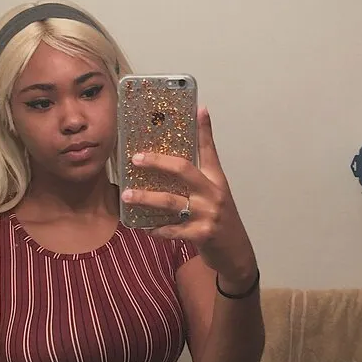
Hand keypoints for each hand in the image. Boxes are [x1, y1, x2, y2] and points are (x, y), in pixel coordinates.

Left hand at [121, 106, 257, 288]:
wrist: (236, 253)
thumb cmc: (219, 219)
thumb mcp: (216, 193)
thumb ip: (202, 173)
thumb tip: (189, 149)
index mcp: (216, 180)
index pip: (209, 150)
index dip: (204, 129)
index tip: (199, 109)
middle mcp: (213, 193)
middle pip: (183, 170)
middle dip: (157, 162)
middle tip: (135, 159)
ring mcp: (208, 214)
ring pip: (171, 201)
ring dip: (146, 198)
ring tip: (126, 195)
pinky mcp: (201, 235)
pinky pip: (172, 230)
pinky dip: (156, 228)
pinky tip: (142, 226)